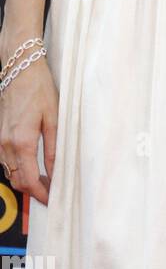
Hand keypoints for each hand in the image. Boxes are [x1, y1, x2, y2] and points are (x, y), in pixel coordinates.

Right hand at [0, 55, 58, 205]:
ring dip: (25, 181)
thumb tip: (56, 172)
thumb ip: (53, 148)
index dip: (41, 194)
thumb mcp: (54, 117)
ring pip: (10, 173)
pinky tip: (32, 165)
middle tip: (51, 192)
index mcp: (21, 142)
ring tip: (45, 180)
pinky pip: (5, 162)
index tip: (53, 200)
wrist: (19, 68)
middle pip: (17, 181)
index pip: (29, 180)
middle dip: (34, 191)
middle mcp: (5, 145)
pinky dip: (17, 169)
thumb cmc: (39, 88)